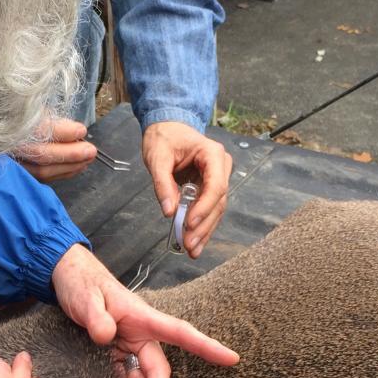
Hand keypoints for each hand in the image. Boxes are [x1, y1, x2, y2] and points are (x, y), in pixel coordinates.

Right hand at [16, 118, 96, 181]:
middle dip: (70, 154)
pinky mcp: (19, 173)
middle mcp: (9, 146)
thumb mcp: (33, 108)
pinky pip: (43, 177)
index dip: (62, 132)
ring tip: (88, 158)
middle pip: (41, 154)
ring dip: (70, 166)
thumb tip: (75, 131)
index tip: (81, 130)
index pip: (38, 131)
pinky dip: (63, 172)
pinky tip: (78, 166)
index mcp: (10, 125)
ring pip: (42, 170)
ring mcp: (12, 162)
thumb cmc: (18, 115)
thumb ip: (52, 119)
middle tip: (91, 150)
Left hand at [52, 244, 239, 377]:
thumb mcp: (86, 298)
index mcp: (141, 316)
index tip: (232, 359)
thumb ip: (96, 316)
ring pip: (143, 376)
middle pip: (157, 368)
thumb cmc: (81, 282)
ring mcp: (128, 342)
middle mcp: (139, 332)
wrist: (67, 276)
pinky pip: (125, 375)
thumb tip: (106, 335)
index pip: (179, 332)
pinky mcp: (114, 349)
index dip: (205, 346)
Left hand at [142, 121, 231, 257]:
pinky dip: (201, 227)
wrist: (167, 128)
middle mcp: (220, 167)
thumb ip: (163, 184)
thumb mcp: (157, 158)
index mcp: (212, 154)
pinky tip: (195, 243)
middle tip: (189, 244)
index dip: (204, 207)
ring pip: (215, 210)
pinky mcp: (208, 189)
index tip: (190, 223)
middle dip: (203, 225)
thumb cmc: (164, 138)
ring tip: (192, 250)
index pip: (216, 185)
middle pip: (218, 202)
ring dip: (204, 231)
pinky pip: (208, 210)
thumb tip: (169, 211)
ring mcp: (217, 178)